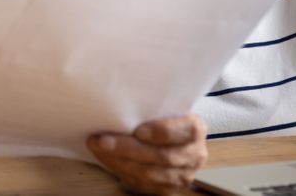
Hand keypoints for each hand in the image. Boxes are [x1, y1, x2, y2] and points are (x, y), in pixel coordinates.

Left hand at [87, 114, 207, 194]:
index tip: (137, 130)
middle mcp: (195, 155)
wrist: (169, 137)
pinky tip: (108, 161)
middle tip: (102, 141)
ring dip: (120, 163)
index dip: (160, 132)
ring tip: (99, 150)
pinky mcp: (169, 189)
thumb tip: (117, 106)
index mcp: (196, 129)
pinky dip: (123, 174)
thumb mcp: (163, 107)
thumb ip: (149, 108)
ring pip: (150, 174)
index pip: (183, 131)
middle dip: (128, 149)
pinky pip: (144, 186)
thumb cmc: (162, 117)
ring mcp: (183, 175)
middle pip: (162, 156)